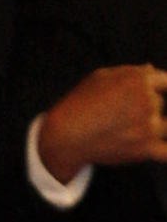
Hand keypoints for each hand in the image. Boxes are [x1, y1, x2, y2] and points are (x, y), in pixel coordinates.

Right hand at [36, 61, 166, 180]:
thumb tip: (151, 69)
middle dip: (146, 109)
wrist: (65, 136)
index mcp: (140, 79)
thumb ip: (130, 72)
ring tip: (126, 133)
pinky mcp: (145, 149)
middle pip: (160, 104)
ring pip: (163, 126)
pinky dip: (165, 152)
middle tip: (120, 117)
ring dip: (151, 129)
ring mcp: (149, 126)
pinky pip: (166, 153)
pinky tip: (158, 149)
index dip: (158, 88)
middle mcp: (149, 101)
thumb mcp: (101, 77)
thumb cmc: (80, 103)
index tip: (151, 95)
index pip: (165, 81)